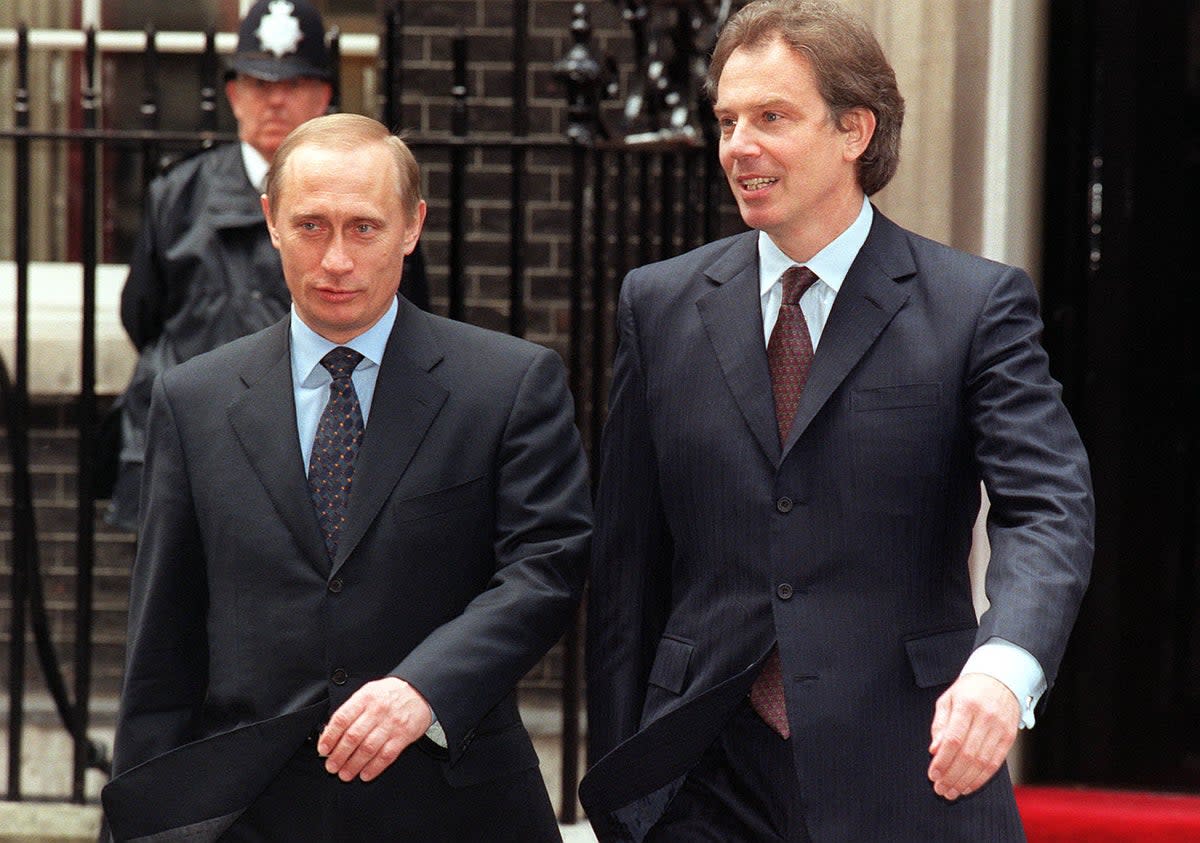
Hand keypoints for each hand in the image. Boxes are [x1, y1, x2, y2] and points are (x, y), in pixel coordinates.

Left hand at [318, 676, 432, 781]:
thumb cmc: (391, 693)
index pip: (342, 719)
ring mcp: (391, 724)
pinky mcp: (404, 735)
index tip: (323, 750)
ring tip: (345, 774)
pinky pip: (386, 755)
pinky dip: (374, 767)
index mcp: (365, 698)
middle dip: (339, 755)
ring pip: (368, 748)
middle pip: (353, 737)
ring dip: (353, 765)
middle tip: (331, 766)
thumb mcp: (369, 692)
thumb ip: (352, 709)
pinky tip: (365, 774)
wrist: (420, 690)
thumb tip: (331, 731)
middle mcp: (377, 711)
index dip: (329, 736)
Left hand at [927, 673, 1019, 799]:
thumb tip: (934, 750)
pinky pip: (995, 763)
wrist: (1001, 678)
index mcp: (967, 705)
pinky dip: (981, 779)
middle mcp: (986, 717)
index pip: (954, 739)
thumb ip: (940, 725)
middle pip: (968, 755)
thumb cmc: (969, 690)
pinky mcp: (1009, 737)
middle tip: (940, 790)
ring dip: (966, 782)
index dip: (943, 761)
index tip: (932, 775)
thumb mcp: (948, 700)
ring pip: (983, 763)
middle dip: (952, 776)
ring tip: (952, 792)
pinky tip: (969, 786)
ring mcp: (1000, 728)